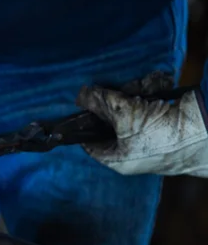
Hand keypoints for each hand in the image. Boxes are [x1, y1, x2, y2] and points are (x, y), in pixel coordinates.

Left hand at [76, 72, 207, 176]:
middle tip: (117, 90)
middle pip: (110, 120)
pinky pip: (149, 103)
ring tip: (144, 87)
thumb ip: (101, 103)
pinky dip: (151, 90)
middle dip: (115, 101)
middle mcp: (131, 150)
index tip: (80, 105)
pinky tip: (157, 85)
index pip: (89, 142)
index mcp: (117, 159)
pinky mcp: (164, 122)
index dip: (82, 123)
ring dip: (136, 92)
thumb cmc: (163, 134)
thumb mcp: (125, 115)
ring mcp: (148, 136)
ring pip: (131, 108)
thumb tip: (82, 95)